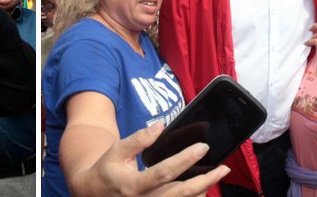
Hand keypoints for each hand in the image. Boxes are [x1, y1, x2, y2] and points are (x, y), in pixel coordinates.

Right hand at [73, 123, 230, 195]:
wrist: (94, 194)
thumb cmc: (107, 170)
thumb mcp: (117, 151)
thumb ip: (139, 139)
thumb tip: (161, 126)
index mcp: (133, 186)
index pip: (164, 173)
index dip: (185, 160)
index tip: (202, 148)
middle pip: (181, 194)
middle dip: (205, 181)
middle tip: (222, 168)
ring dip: (202, 190)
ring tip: (217, 174)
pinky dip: (192, 196)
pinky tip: (203, 186)